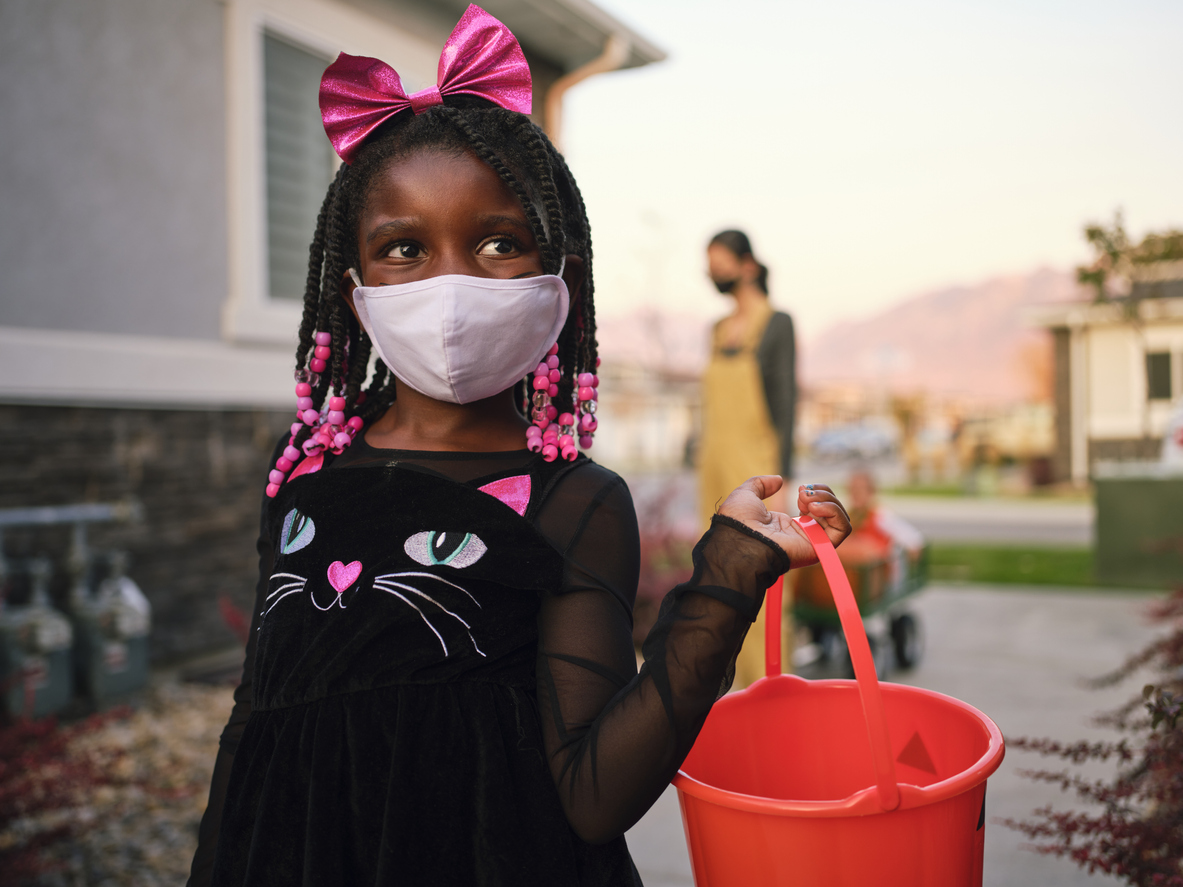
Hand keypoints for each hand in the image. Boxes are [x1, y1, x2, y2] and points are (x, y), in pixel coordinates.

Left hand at [717, 476, 850, 567]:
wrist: (740, 540)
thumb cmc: (739, 522)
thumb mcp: (747, 495)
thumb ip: (761, 484)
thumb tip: (778, 480)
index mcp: (788, 526)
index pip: (816, 509)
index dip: (815, 493)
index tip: (799, 489)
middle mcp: (803, 535)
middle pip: (832, 512)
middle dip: (823, 493)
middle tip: (802, 492)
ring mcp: (813, 542)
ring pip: (841, 520)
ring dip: (830, 500)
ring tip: (807, 499)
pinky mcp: (820, 547)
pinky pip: (843, 529)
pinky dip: (834, 512)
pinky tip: (814, 507)